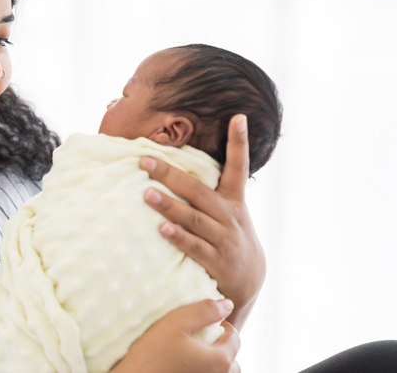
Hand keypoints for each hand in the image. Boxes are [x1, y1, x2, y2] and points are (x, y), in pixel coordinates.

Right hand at [110, 299, 240, 372]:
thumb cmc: (152, 354)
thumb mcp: (177, 323)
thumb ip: (205, 311)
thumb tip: (228, 305)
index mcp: (219, 360)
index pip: (235, 339)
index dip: (224, 325)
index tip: (206, 321)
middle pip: (232, 361)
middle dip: (222, 347)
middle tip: (202, 337)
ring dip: (214, 362)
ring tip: (194, 352)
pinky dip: (202, 370)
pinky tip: (183, 364)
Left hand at [139, 114, 265, 330]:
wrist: (249, 279)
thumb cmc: (228, 235)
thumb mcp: (228, 209)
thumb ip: (206, 189)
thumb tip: (175, 163)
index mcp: (233, 199)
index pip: (238, 165)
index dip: (239, 141)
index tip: (238, 117)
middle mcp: (229, 215)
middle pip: (198, 191)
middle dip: (171, 175)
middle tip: (146, 161)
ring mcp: (224, 238)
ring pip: (194, 218)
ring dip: (169, 205)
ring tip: (146, 193)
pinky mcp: (216, 261)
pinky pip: (194, 247)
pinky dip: (178, 237)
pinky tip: (161, 228)